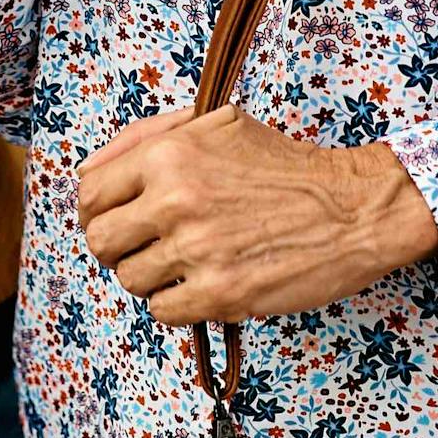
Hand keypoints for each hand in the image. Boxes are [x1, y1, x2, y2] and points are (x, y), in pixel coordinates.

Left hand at [76, 107, 437, 325]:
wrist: (352, 208)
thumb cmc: (283, 166)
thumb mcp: (217, 125)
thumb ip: (147, 138)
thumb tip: (85, 171)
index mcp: (168, 153)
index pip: (90, 193)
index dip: (96, 212)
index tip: (117, 220)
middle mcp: (175, 198)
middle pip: (100, 242)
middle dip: (119, 248)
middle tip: (148, 247)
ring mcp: (197, 249)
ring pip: (130, 280)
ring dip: (153, 277)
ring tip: (189, 263)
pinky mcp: (220, 294)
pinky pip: (162, 312)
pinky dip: (178, 304)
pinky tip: (207, 284)